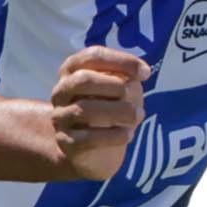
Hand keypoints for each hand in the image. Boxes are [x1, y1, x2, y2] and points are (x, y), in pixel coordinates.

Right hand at [47, 45, 146, 180]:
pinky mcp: (66, 142)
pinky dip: (113, 136)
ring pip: (85, 110)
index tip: (146, 73)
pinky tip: (129, 134)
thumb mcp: (121, 90)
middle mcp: (61, 91)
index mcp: (73, 69)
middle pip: (83, 80)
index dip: (121, 61)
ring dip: (119, 112)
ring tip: (138, 116)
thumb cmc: (109, 109)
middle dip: (115, 87)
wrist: (93, 150)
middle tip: (136, 97)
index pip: (93, 56)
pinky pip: (88, 138)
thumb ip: (126, 80)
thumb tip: (134, 79)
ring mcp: (60, 117)